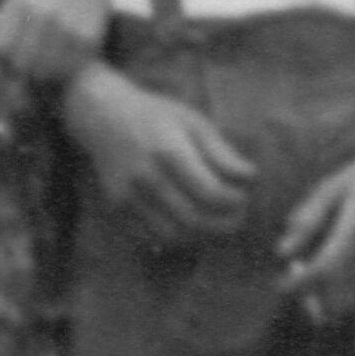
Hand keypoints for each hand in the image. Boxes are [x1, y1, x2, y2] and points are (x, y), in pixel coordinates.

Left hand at [0, 0, 116, 92]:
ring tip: (45, 62)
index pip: (0, 50)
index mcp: (21, 3)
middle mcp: (45, 15)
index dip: (2, 59)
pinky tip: (62, 61)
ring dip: (42, 74)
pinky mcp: (89, 41)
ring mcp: (69, 28)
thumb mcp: (13, 5)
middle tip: (29, 63)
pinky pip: (67, 72)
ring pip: (44, 72)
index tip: (10, 56)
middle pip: (21, 65)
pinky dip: (62, 73)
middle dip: (21, 69)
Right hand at [60, 61, 254, 240]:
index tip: (245, 197)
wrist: (104, 117)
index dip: (235, 202)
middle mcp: (146, 179)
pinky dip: (177, 239)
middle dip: (224, 225)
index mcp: (169, 152)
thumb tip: (251, 178)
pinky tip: (192, 225)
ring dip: (202, 237)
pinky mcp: (118, 209)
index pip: (211, 194)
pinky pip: (151, 238)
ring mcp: (128, 197)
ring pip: (174, 237)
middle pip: (194, 221)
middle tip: (239, 218)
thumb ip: (222, 153)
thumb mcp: (194, 122)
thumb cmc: (157, 117)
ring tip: (218, 223)